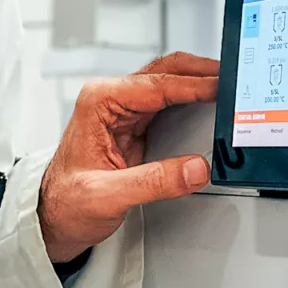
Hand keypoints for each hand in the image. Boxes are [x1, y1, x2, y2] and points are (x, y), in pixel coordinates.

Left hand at [37, 52, 218, 264]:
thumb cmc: (66, 202)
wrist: (54, 216)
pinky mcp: (134, 122)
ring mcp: (123, 108)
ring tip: (230, 87)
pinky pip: (169, 101)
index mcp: (99, 101)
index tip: (222, 86)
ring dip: (199, 80)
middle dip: (201, 71)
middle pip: (164, 71)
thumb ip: (153, 182)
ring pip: (169, 80)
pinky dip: (193, 97)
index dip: (193, 85)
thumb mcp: (107, 195)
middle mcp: (110, 97)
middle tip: (234, 78)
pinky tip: (211, 103)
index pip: (155, 85)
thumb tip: (195, 168)